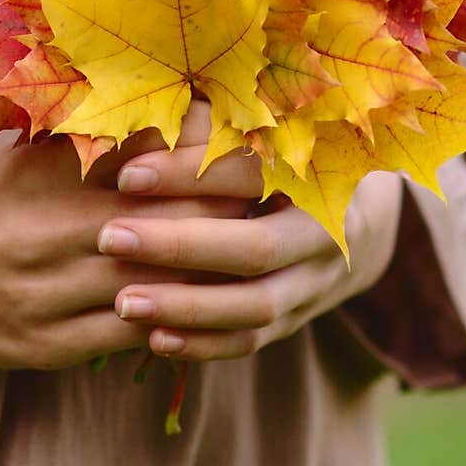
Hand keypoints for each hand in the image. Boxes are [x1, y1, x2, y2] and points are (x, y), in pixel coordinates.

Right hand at [0, 117, 244, 370]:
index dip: (216, 169)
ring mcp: (46, 296)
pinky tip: (199, 317)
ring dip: (205, 282)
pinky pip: (121, 341)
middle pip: (167, 230)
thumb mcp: (28, 155)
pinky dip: (166, 328)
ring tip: (250, 269)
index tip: (257, 161)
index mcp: (54, 176)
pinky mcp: (38, 348)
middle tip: (274, 217)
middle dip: (224, 225)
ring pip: (152, 291)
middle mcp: (53, 233)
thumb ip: (98, 134)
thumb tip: (182, 104)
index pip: (159, 170)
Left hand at [104, 130, 402, 360]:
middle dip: (178, 246)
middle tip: (109, 239)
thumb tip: (138, 121)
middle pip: (256, 247)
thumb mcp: (260, 133)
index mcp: (317, 172)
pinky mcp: (297, 318)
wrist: (355, 218)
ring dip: (187, 307)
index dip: (189, 173)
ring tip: (123, 303)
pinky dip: (205, 344)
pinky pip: (253, 340)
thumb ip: (209, 127)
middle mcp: (326, 233)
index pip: (251, 174)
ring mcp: (316, 283)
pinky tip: (154, 339)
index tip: (127, 176)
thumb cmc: (282, 158)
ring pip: (255, 304)